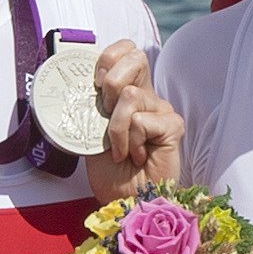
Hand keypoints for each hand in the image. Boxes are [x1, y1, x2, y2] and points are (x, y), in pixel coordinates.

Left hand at [93, 39, 181, 182]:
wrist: (126, 202)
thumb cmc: (110, 172)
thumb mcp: (91, 131)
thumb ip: (92, 104)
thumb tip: (80, 80)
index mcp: (129, 92)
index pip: (125, 50)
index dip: (108, 58)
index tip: (94, 87)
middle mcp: (149, 96)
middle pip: (135, 57)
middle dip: (110, 83)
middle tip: (105, 114)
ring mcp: (162, 110)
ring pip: (131, 95)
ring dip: (115, 127)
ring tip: (120, 150)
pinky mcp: (172, 126)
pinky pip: (141, 120)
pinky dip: (129, 142)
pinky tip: (136, 157)